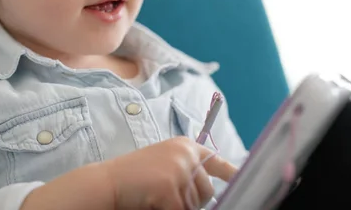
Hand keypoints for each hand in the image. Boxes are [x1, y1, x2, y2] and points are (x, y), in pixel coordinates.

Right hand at [104, 136, 236, 209]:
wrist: (107, 183)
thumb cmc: (133, 178)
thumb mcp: (164, 165)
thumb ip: (187, 170)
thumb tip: (210, 191)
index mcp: (185, 146)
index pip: (216, 161)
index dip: (232, 174)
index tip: (242, 180)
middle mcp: (186, 154)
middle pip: (207, 191)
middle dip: (192, 202)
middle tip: (166, 197)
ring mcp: (180, 169)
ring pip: (195, 205)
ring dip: (178, 207)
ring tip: (156, 197)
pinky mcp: (171, 187)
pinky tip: (152, 203)